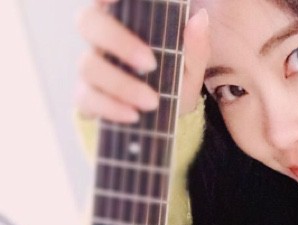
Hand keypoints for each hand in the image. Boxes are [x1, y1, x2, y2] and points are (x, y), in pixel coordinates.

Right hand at [75, 0, 209, 122]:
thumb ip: (195, 46)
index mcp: (125, 20)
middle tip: (150, 64)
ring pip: (87, 65)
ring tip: (152, 102)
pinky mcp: (87, 98)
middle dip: (118, 41)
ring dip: (121, 85)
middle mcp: (102, 39)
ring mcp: (91, 68)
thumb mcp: (191, 68)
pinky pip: (86, 99)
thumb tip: (199, 19)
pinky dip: (110, 108)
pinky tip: (133, 116)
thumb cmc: (174, 82)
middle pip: (87, 22)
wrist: (165, 118)